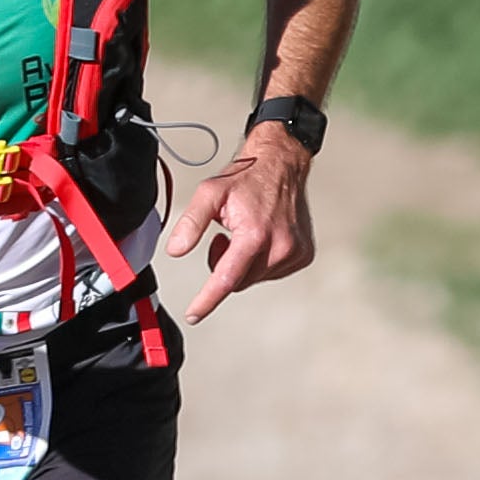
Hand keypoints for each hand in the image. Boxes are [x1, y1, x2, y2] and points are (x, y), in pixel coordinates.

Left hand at [174, 128, 316, 321]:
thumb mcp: (209, 194)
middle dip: (225, 267)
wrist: (281, 165)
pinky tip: (262, 238)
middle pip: (239, 281)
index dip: (207, 300)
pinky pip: (272, 272)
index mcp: (255, 235)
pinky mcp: (303, 255)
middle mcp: (280, 247)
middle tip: (223, 238)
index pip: (226, 278)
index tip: (194, 314)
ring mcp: (295, 253)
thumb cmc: (247, 178)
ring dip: (243, 264)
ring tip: (245, 233)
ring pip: (255, 279)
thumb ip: (191, 223)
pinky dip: (261, 261)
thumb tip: (175, 250)